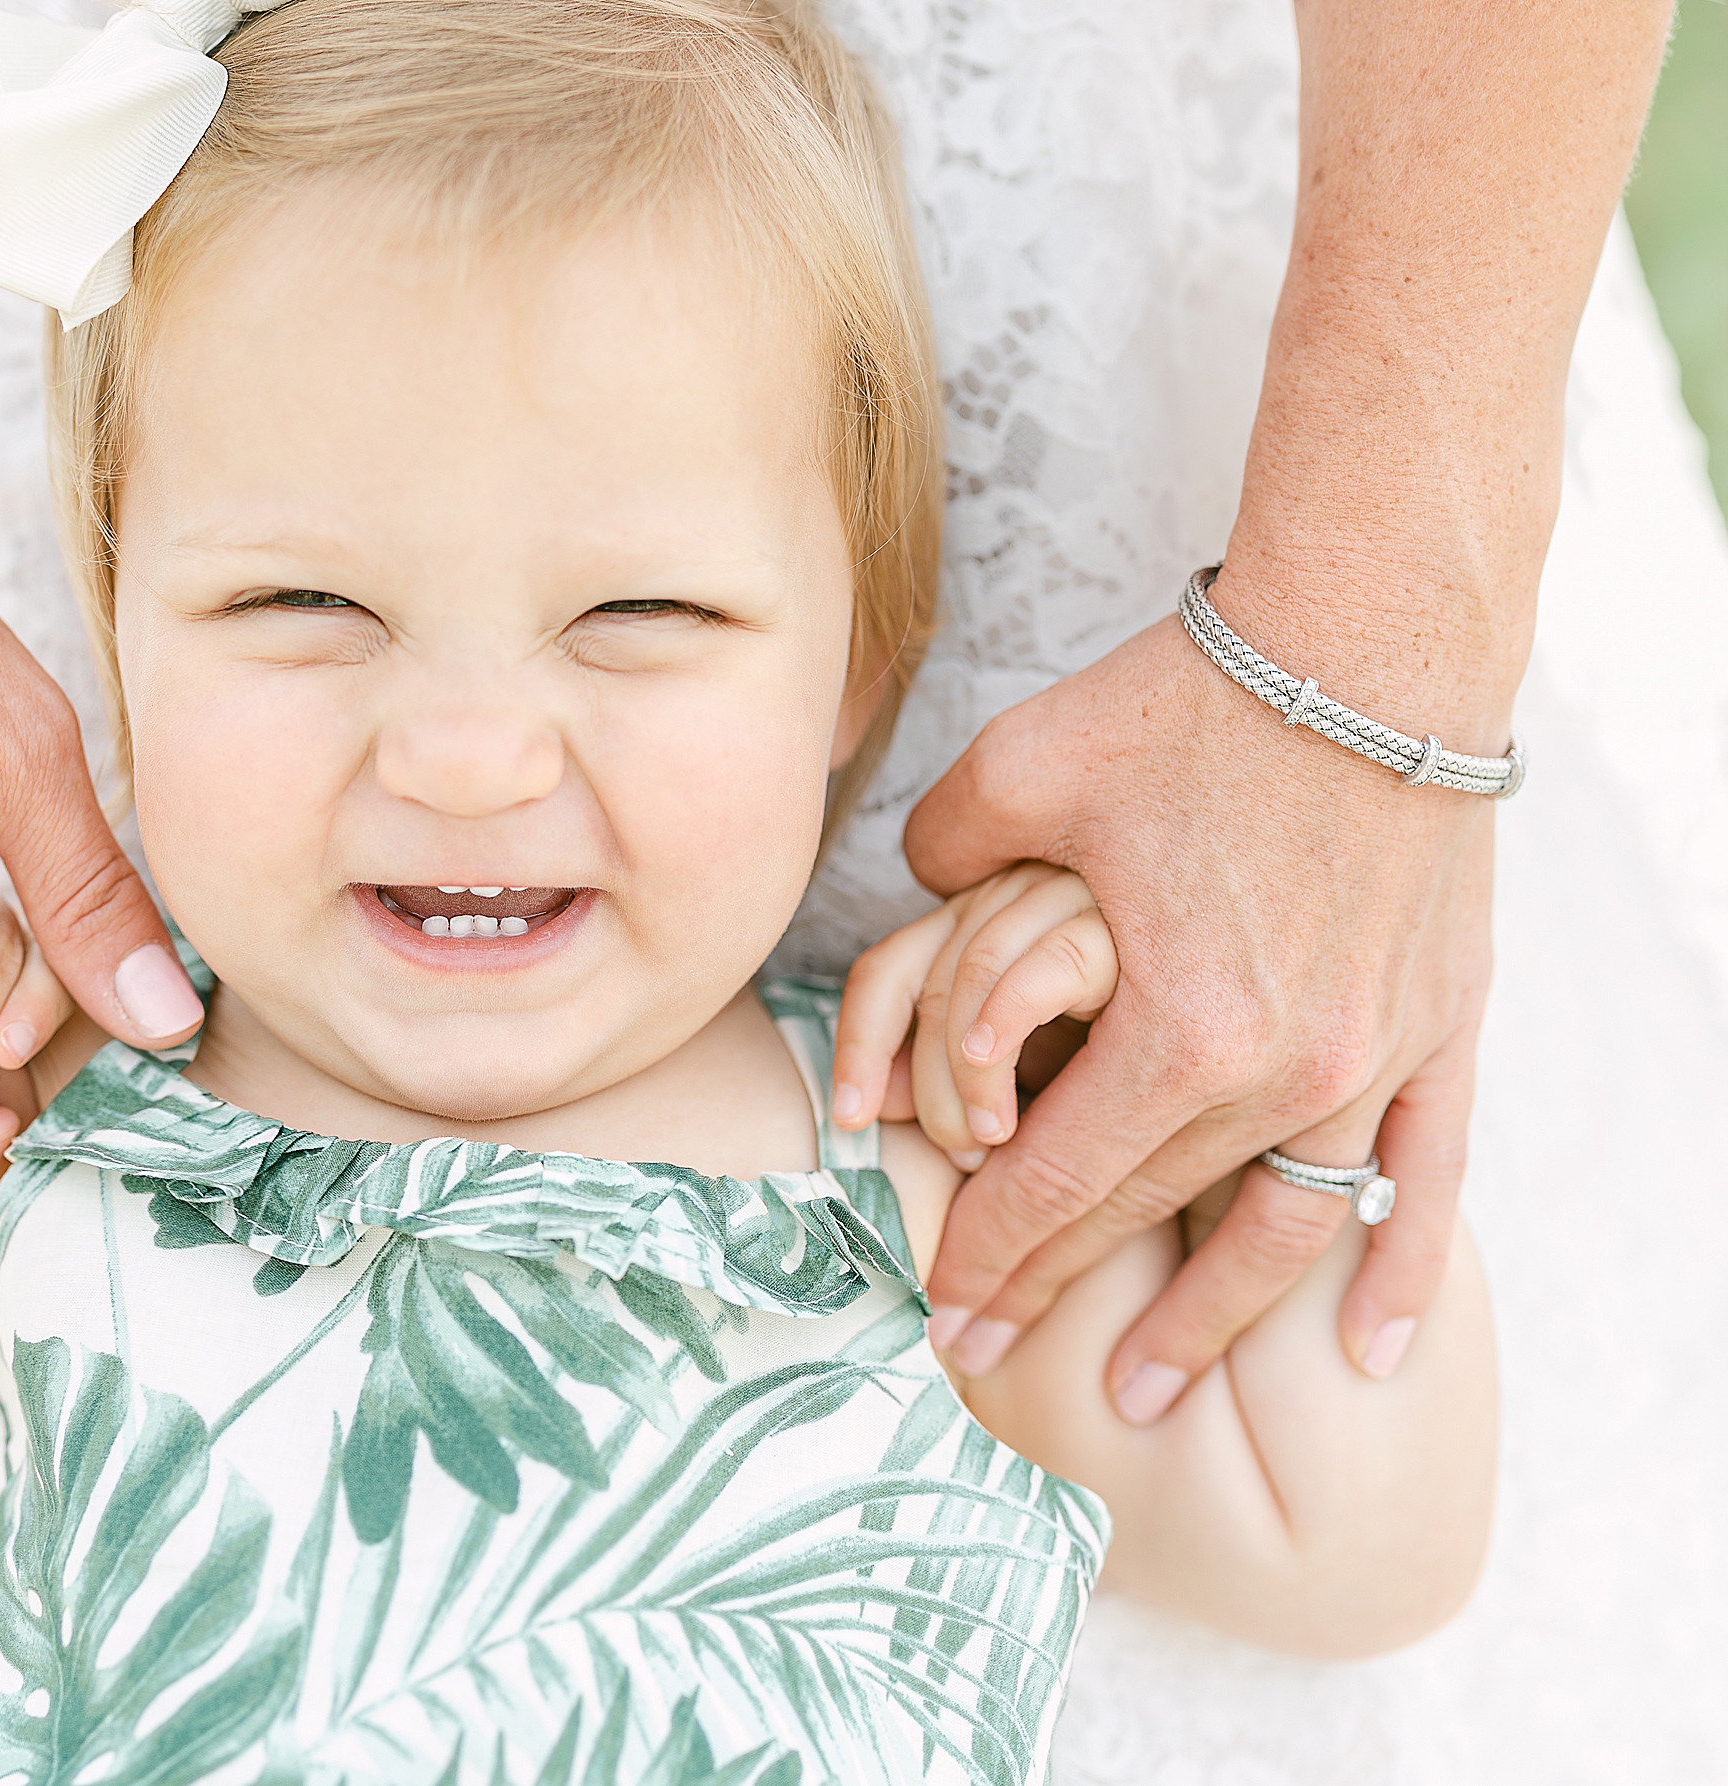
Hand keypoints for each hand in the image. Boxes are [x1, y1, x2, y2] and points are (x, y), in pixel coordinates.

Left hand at [849, 602, 1494, 1421]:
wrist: (1370, 634)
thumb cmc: (1189, 701)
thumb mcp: (1019, 773)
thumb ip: (946, 859)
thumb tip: (922, 897)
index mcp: (1175, 1025)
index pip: (1053, 1179)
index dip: (988, 1249)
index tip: (940, 1306)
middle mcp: (1285, 1067)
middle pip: (1146, 1210)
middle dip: (1055, 1286)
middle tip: (988, 1348)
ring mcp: (1377, 1053)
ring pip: (1283, 1228)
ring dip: (1212, 1319)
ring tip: (1148, 1393)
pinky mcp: (1442, 1020)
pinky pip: (1426, 1175)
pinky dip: (1396, 1265)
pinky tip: (1367, 1351)